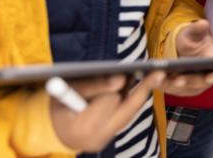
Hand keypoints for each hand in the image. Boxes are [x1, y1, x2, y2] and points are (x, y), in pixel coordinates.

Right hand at [50, 72, 164, 151]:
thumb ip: (94, 85)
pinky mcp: (111, 137)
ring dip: (141, 94)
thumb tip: (122, 78)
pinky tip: (143, 85)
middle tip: (160, 72)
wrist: (52, 130)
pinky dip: (133, 101)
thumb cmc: (58, 105)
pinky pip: (126, 117)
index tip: (123, 73)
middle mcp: (98, 138)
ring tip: (156, 75)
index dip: (116, 86)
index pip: (109, 101)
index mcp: (83, 126)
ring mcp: (106, 140)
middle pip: (127, 110)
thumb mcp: (70, 91)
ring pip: (130, 113)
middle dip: (141, 89)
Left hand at [166, 19, 212, 96]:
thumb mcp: (195, 32)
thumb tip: (203, 23)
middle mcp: (208, 79)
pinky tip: (153, 80)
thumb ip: (199, 29)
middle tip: (177, 80)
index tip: (209, 78)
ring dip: (172, 86)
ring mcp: (196, 86)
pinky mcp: (182, 90)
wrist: (185, 48)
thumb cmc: (194, 40)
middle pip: (199, 84)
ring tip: (159, 79)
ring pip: (184, 89)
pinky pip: (173, 90)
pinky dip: (163, 86)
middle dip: (187, 82)